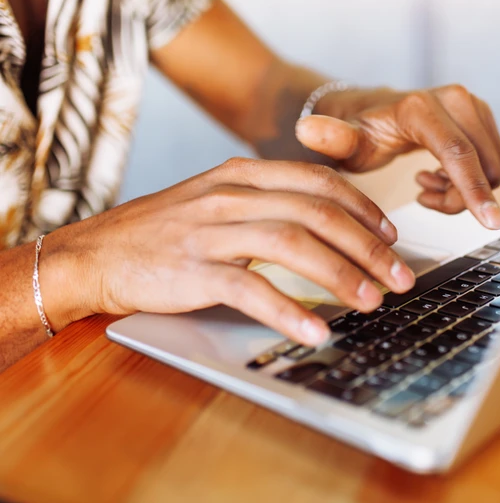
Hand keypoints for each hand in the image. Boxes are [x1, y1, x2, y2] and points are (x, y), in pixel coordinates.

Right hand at [45, 159, 414, 345]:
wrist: (96, 252)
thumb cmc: (162, 230)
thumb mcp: (215, 201)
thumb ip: (264, 204)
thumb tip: (321, 227)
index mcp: (241, 174)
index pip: (318, 181)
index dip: (362, 207)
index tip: (390, 234)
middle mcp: (230, 194)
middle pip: (317, 212)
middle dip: (367, 246)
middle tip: (399, 275)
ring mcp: (211, 230)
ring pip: (292, 244)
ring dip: (341, 274)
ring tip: (372, 301)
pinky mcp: (193, 270)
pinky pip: (251, 288)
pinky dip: (289, 309)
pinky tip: (316, 329)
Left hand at [295, 85, 499, 229]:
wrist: (370, 113)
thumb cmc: (355, 132)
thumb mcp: (342, 141)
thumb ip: (329, 137)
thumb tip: (304, 128)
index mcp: (421, 108)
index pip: (458, 154)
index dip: (475, 191)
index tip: (491, 222)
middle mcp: (454, 99)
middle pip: (481, 165)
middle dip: (461, 196)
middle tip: (424, 197)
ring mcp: (471, 104)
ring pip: (491, 165)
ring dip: (463, 188)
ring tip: (426, 184)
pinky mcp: (480, 114)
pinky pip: (491, 159)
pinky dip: (469, 178)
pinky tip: (437, 176)